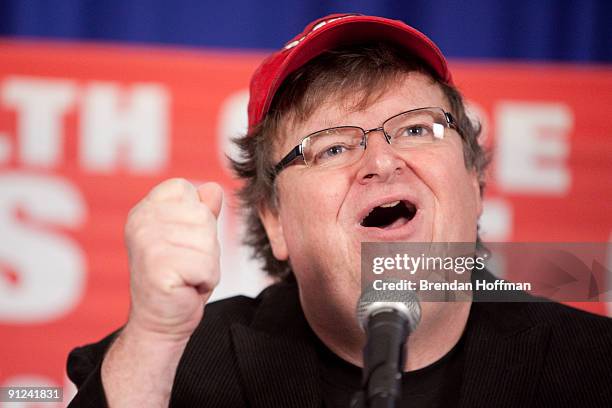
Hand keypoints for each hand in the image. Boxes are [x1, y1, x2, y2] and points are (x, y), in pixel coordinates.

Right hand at [123, 178, 222, 339]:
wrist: (160, 323)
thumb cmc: (179, 279)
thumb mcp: (194, 239)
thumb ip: (202, 212)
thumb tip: (213, 188)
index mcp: (145, 210)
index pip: (188, 190)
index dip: (198, 220)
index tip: (182, 244)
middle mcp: (140, 222)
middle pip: (203, 217)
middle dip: (206, 246)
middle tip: (187, 266)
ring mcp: (146, 243)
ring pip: (208, 242)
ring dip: (208, 265)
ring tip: (187, 276)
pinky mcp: (158, 267)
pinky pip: (207, 266)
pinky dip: (206, 281)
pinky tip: (187, 288)